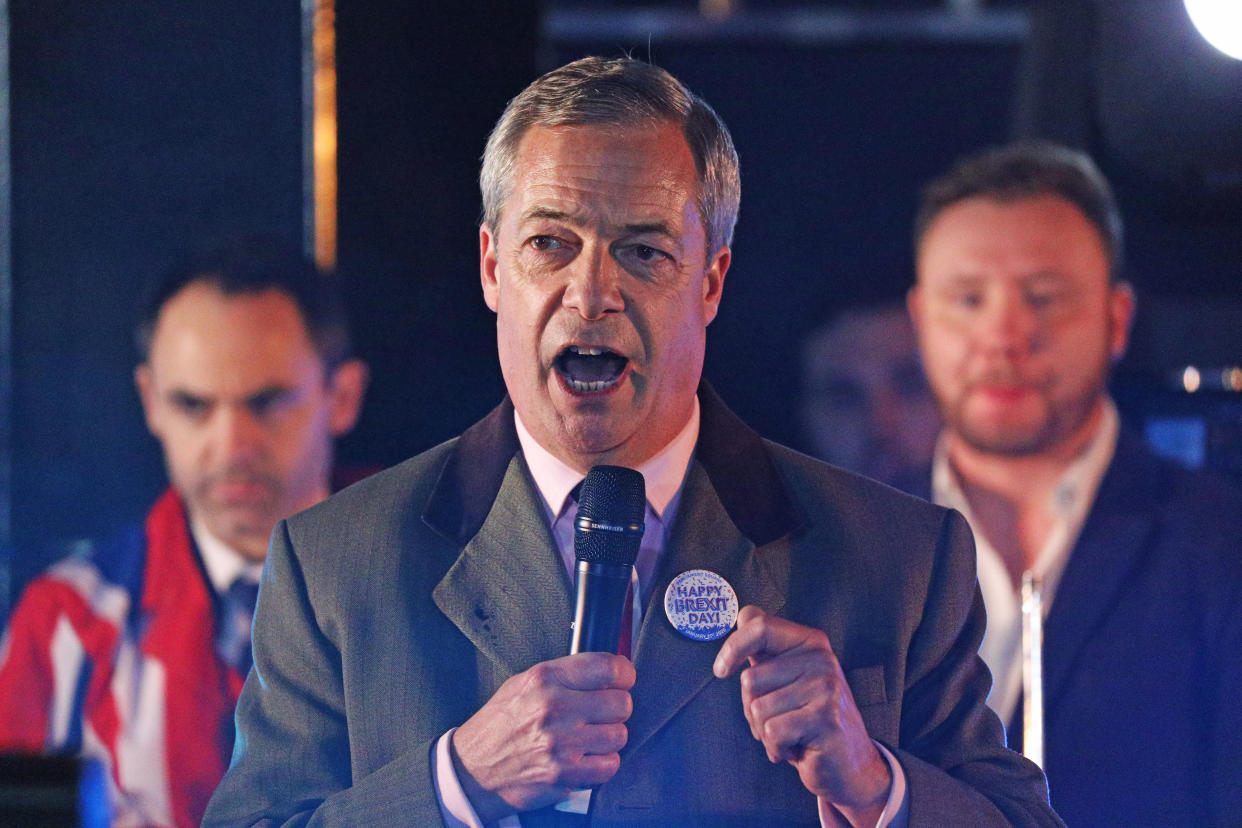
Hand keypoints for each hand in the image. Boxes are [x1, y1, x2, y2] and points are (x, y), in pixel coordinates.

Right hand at [451, 652, 634, 821]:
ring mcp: (561, 743)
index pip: (608, 667)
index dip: (624, 674)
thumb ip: (564, 674)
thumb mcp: (524, 683)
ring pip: (619, 735)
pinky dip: (603, 763)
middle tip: (602, 713)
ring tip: (590, 737)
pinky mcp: (565, 774)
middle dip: (616, 708)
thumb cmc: (500, 724)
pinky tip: (587, 757)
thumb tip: (607, 670)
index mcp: (545, 678)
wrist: (473, 768)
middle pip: (621, 703)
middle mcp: (555, 707)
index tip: (622, 680)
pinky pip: (610, 765)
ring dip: (609, 737)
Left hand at [713, 606, 890, 825]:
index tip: (720, 670)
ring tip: (791, 734)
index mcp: (810, 642)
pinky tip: (798, 748)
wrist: (849, 764)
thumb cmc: (809, 718)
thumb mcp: (788, 677)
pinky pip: (771, 732)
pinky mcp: (826, 719)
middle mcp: (822, 659)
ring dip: (765, 732)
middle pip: (750, 678)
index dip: (732, 648)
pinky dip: (776, 748)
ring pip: (757, 709)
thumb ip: (766, 646)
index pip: (759, 627)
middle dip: (752, 707)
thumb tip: (744, 614)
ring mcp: (826, 688)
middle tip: (780, 719)